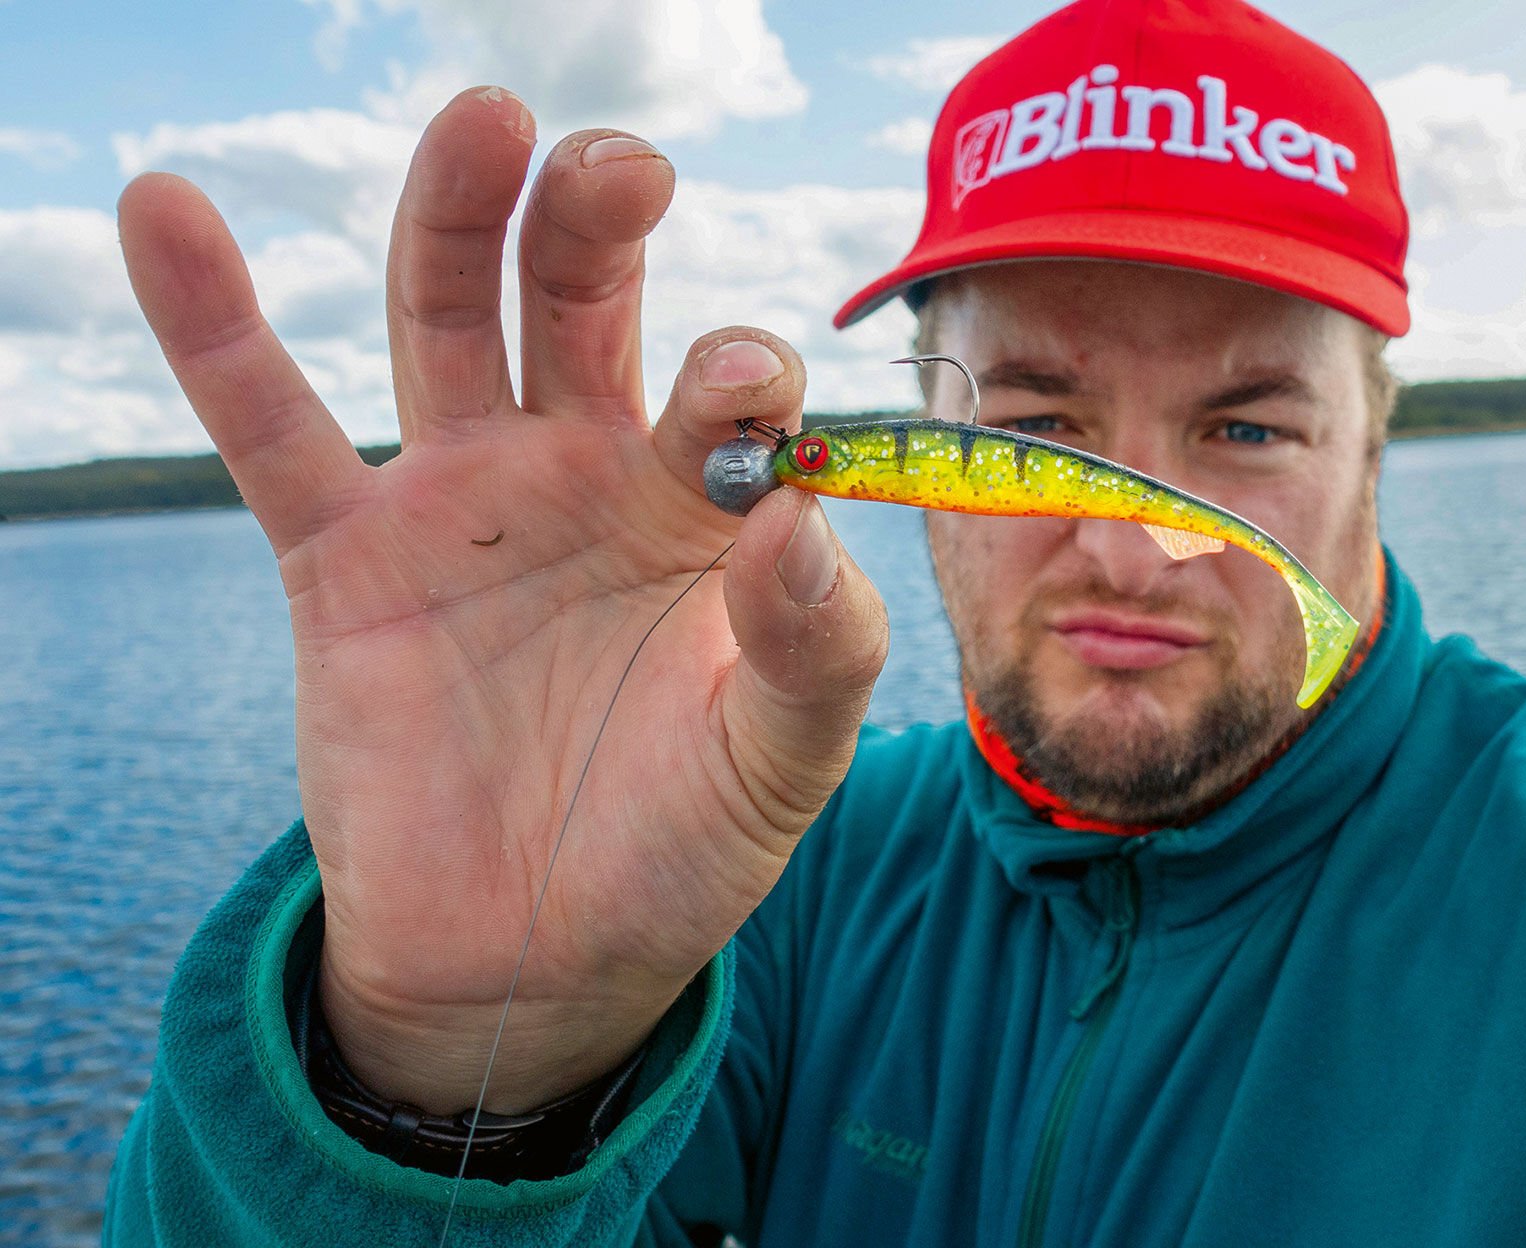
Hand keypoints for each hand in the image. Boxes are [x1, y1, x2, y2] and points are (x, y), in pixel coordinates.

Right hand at [117, 86, 887, 1112]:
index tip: (748, 394)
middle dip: (596, 222)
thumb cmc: (679, 846)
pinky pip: (270, 429)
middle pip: (584, 304)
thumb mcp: (778, 764)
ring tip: (486, 122)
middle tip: (619, 163)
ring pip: (448, 322)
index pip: (727, 402)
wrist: (537, 960)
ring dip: (456, 216)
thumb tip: (801, 515)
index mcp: (701, 513)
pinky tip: (171, 212)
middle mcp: (583, 476)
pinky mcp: (346, 560)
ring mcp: (461, 504)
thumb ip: (814, 648)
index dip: (743, 380)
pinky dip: (216, 326)